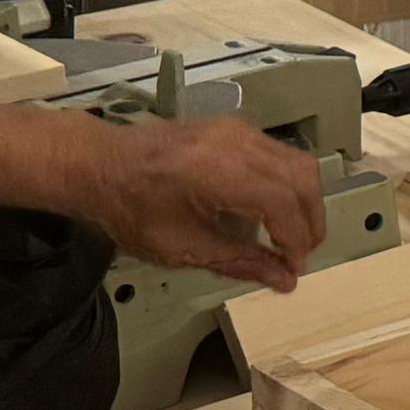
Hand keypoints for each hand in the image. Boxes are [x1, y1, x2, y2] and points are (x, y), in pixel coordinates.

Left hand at [66, 118, 324, 288]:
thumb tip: (284, 280)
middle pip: (302, 178)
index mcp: (218, 172)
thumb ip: (238, 261)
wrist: (99, 164)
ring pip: (299, 162)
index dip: (297, 239)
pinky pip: (280, 154)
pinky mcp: (236, 129)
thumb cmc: (130, 209)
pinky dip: (289, 185)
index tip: (294, 268)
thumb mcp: (180, 246)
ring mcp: (239, 130)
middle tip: (300, 254)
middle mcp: (237, 143)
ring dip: (304, 202)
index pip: (283, 202)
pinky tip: (273, 211)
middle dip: (310, 220)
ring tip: (292, 235)